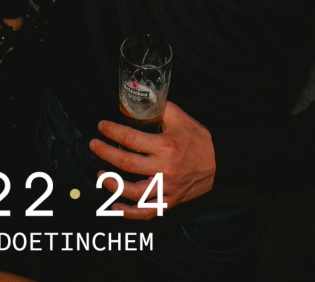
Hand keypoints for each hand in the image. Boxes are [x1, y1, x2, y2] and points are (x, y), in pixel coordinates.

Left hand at [89, 100, 215, 218]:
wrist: (220, 163)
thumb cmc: (198, 139)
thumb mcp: (180, 118)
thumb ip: (159, 109)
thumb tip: (139, 102)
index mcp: (165, 146)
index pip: (130, 139)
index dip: (112, 132)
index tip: (101, 127)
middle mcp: (164, 169)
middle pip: (126, 164)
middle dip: (105, 154)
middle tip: (94, 146)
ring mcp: (167, 188)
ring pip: (132, 192)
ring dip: (112, 184)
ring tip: (100, 174)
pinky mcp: (170, 201)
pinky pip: (147, 212)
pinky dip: (129, 213)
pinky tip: (115, 207)